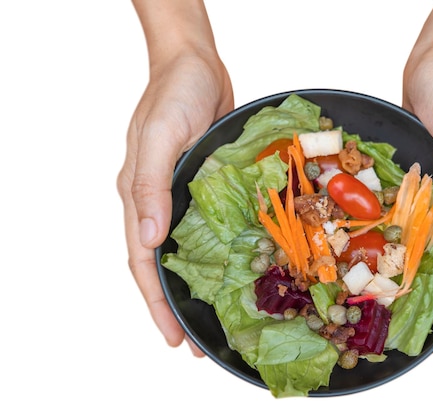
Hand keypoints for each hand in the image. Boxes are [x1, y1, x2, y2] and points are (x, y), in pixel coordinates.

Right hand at [117, 52, 232, 355]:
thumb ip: (149, 187)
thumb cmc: (174, 93)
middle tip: (197, 344)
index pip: (143, 263)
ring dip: (199, 287)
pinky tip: (237, 271)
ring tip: (217, 319)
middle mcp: (158, 202)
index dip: (156, 304)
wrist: (196, 64)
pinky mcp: (207, 187)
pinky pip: (211, 228)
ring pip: (188, 252)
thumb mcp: (159, 137)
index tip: (173, 338)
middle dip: (177, 307)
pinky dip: (219, 254)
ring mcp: (183, 196)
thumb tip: (147, 241)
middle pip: (163, 267)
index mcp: (139, 197)